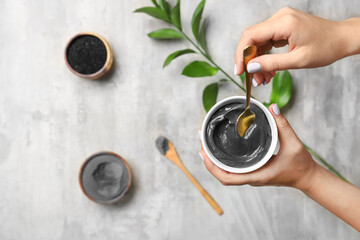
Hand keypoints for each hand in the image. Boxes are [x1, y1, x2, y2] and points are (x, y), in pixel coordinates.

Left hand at [200, 103, 317, 190]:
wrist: (308, 177)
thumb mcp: (294, 143)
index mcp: (256, 175)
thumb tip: (272, 107)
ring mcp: (251, 176)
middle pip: (222, 175)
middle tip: (201, 141)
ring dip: (214, 161)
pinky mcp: (254, 172)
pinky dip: (223, 162)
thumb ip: (283, 125)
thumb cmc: (301, 165)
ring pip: (226, 173)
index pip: (227, 178)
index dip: (211, 167)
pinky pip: (233, 170)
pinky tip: (220, 150)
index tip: (202, 152)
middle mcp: (251, 177)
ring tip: (206, 144)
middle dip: (208, 161)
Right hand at [234, 7, 354, 85]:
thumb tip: (251, 67)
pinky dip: (265, 55)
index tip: (240, 70)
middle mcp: (280, 17)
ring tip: (262, 78)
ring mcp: (281, 20)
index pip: (251, 36)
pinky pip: (266, 40)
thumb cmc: (326, 47)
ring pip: (258, 41)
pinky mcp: (282, 26)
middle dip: (249, 60)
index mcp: (284, 23)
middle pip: (252, 38)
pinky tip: (268, 69)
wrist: (341, 39)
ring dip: (257, 60)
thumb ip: (272, 64)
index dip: (241, 54)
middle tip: (253, 78)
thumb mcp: (297, 60)